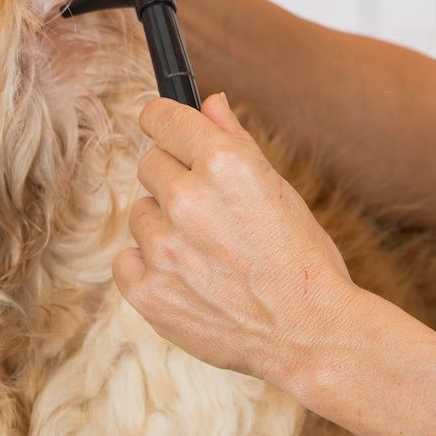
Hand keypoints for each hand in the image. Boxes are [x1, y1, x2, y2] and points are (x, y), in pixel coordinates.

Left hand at [114, 92, 359, 386]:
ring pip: (141, 215)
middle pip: (149, 164)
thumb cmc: (302, 259)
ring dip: (165, 227)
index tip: (167, 131)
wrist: (309, 333)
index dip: (165, 123)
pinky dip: (149, 268)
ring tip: (209, 255)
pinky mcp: (148, 291)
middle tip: (211, 213)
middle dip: (175, 180)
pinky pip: (126, 261)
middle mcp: (186, 198)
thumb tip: (210, 102)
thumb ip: (235, 140)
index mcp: (223, 164)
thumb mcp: (278, 189)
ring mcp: (162, 247)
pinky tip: (188, 279)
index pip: (161, 118)